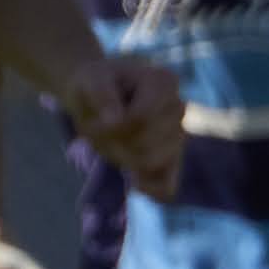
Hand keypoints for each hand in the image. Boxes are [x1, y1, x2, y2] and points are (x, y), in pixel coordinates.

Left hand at [58, 55, 187, 198]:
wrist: (99, 94)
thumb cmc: (95, 83)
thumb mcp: (90, 80)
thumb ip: (101, 94)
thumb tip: (116, 121)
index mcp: (164, 82)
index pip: (141, 118)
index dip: (111, 127)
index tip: (93, 122)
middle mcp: (178, 107)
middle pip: (146, 144)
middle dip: (114, 143)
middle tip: (97, 132)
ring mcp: (179, 134)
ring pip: (153, 163)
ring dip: (121, 158)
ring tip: (111, 143)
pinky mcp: (173, 158)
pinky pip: (168, 184)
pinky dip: (151, 188)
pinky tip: (135, 182)